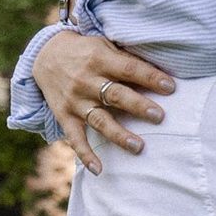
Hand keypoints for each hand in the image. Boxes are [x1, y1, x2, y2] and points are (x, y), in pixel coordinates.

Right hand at [34, 29, 177, 174]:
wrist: (45, 56)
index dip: (150, 77)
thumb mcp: (103, 45)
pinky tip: (99, 170)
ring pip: (100, 120)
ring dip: (119, 134)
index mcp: (99, 59)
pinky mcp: (64, 116)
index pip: (129, 69)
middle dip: (138, 106)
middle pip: (116, 95)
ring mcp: (75, 101)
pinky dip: (85, 155)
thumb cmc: (85, 51)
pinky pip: (75, 138)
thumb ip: (126, 58)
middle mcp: (86, 80)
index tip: (171, 87)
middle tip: (159, 117)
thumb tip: (158, 71)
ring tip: (139, 147)